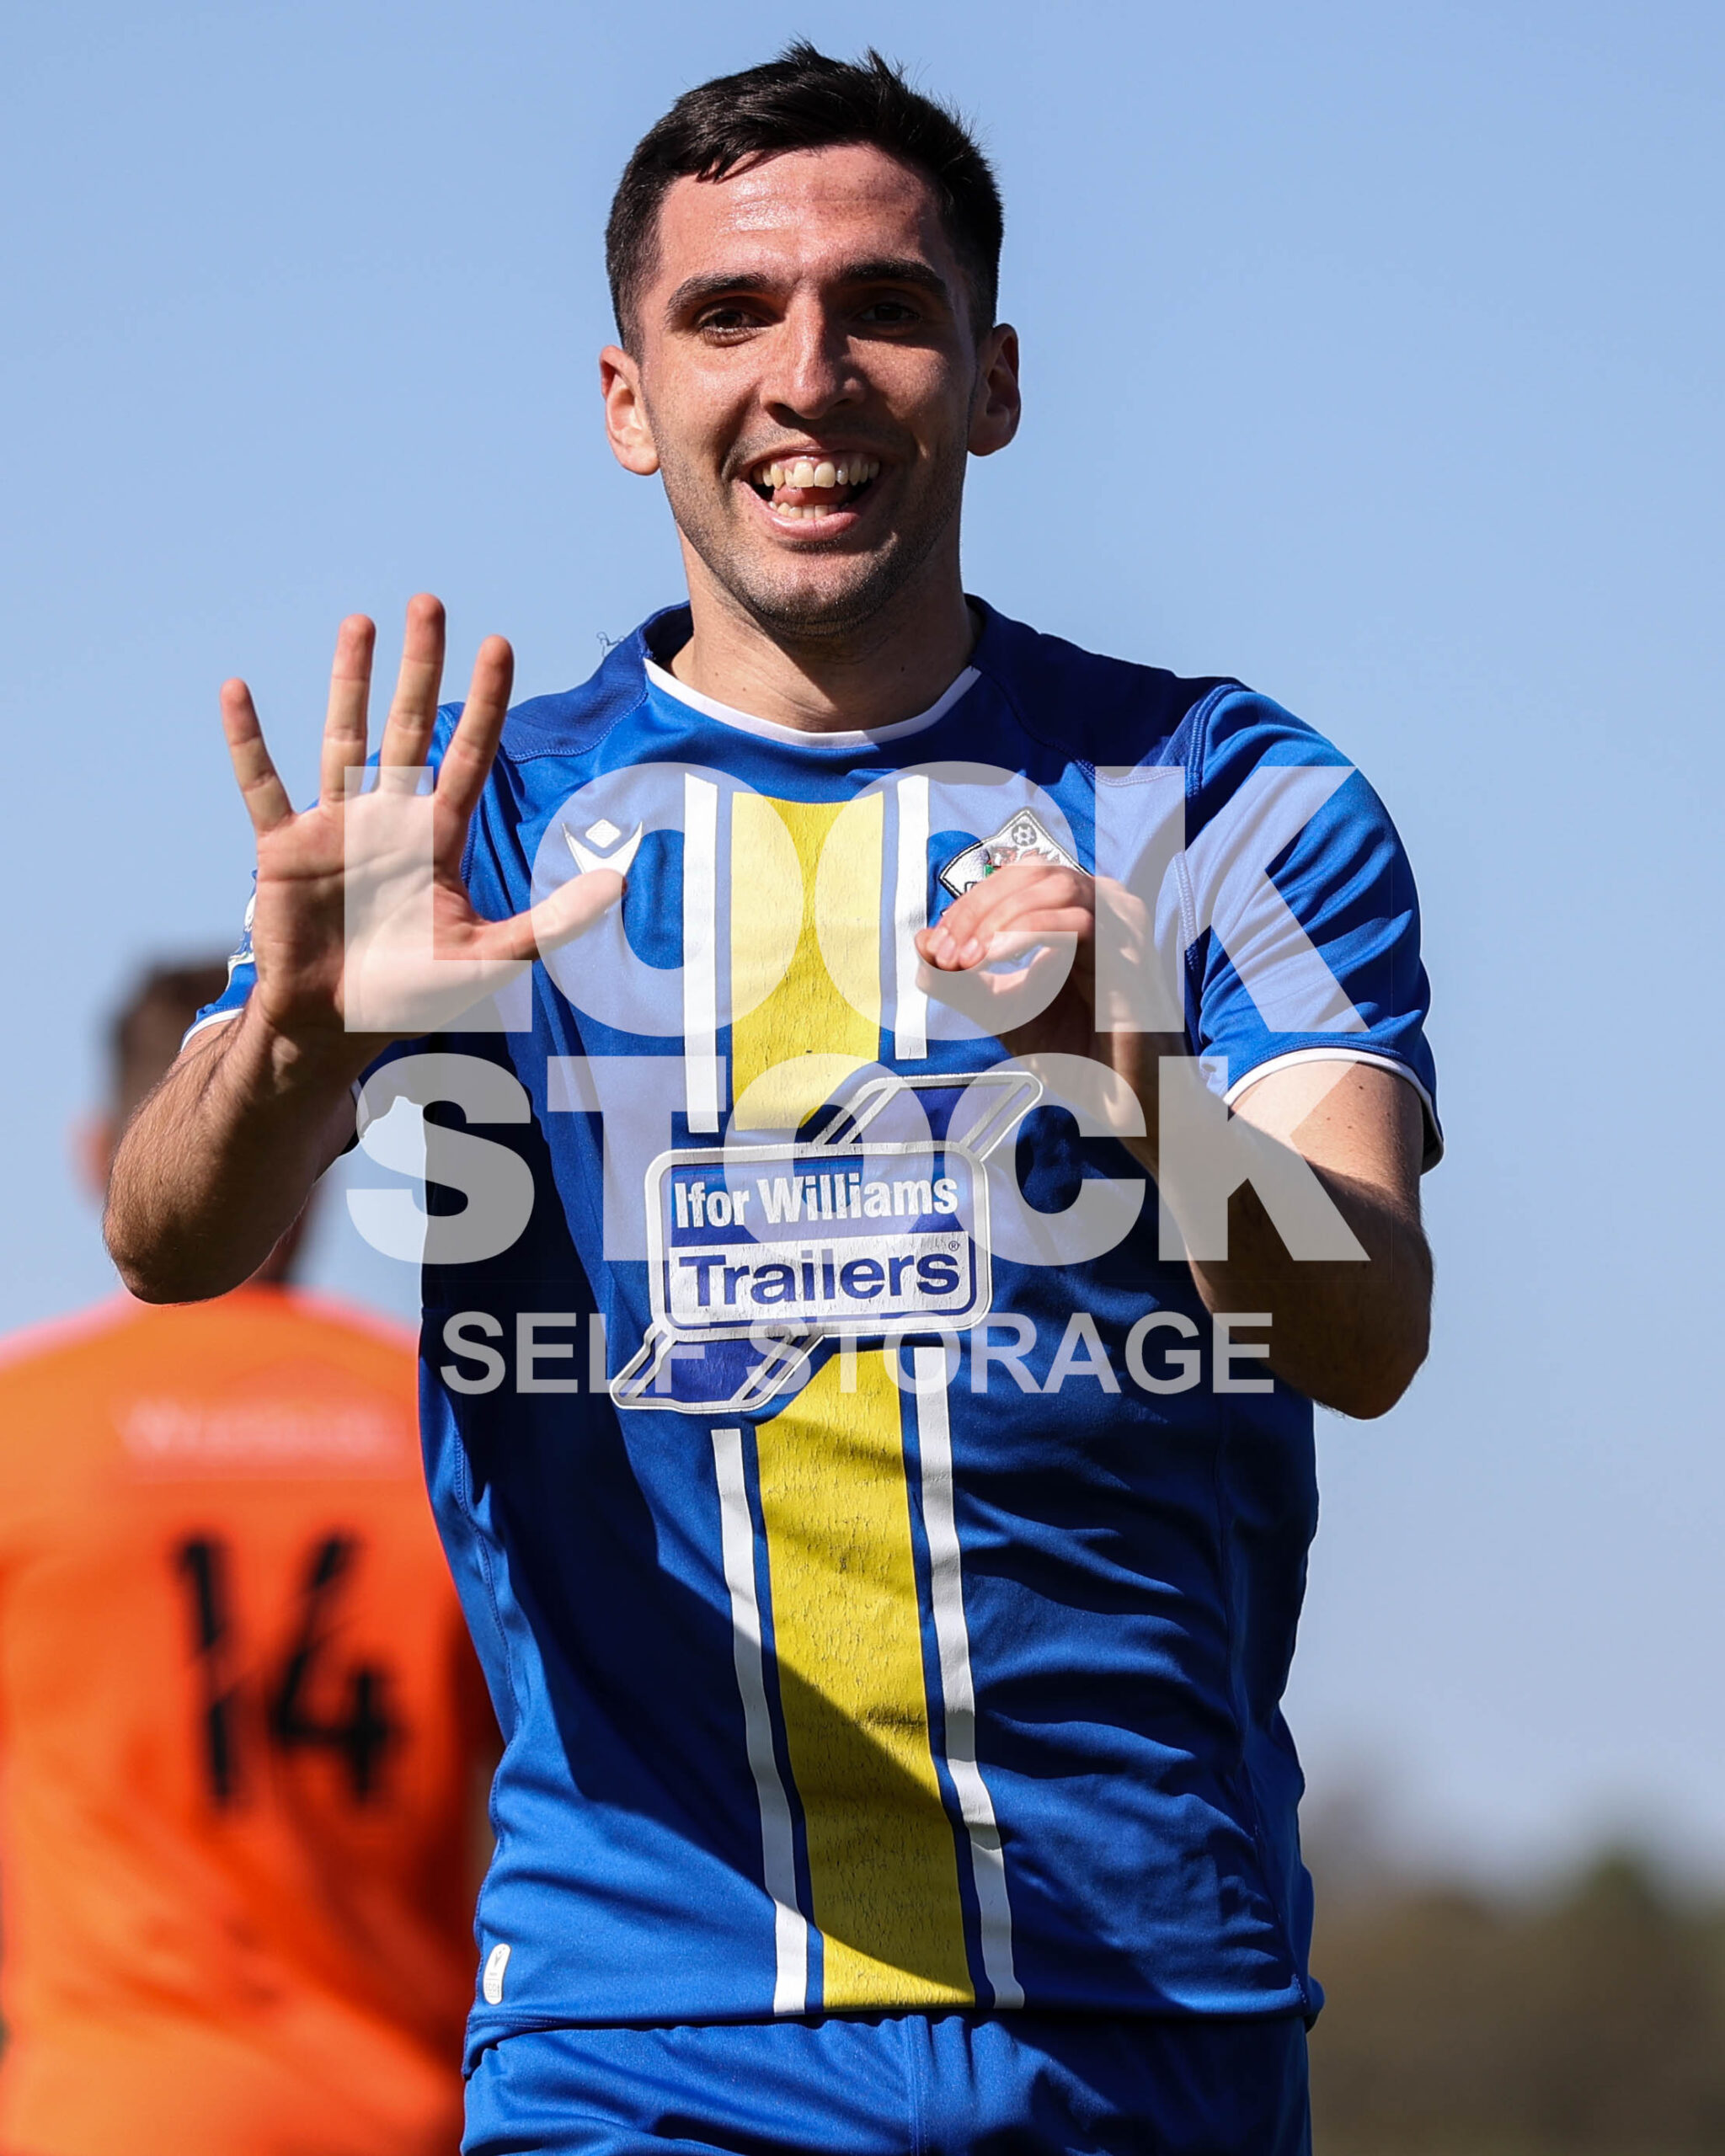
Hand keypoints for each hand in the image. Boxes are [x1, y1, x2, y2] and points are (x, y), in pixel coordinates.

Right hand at [221, 595, 622, 1060]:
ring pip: (342, 739)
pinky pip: (262, 785)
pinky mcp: (284, 848)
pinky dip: (248, 741)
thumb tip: (620, 882)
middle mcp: (387, 819)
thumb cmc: (412, 993)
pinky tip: (236, 690)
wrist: (336, 1026)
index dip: (486, 703)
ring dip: (350, 682)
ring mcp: (334, 827)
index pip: (468, 755)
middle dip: (421, 667)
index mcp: (437, 837)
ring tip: (360, 623)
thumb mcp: (493, 959)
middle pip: (409, 727)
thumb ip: (555, 921)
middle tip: (430, 603)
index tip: (500, 645)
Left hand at [913, 859, 1167, 1129]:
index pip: (1022, 875)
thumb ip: (959, 979)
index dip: (973, 901)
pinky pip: (1079, 923)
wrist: (1114, 1099)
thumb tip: (920, 941)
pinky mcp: (1129, 960)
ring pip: (1057, 885)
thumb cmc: (1071, 1052)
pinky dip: (1025, 932)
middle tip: (947, 952)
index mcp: (1081, 912)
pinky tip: (993, 959)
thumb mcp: (1000, 1010)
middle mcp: (1108, 910)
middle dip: (980, 906)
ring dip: (998, 917)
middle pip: (1036, 871)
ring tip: (967, 958)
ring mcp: (1124, 930)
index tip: (938, 945)